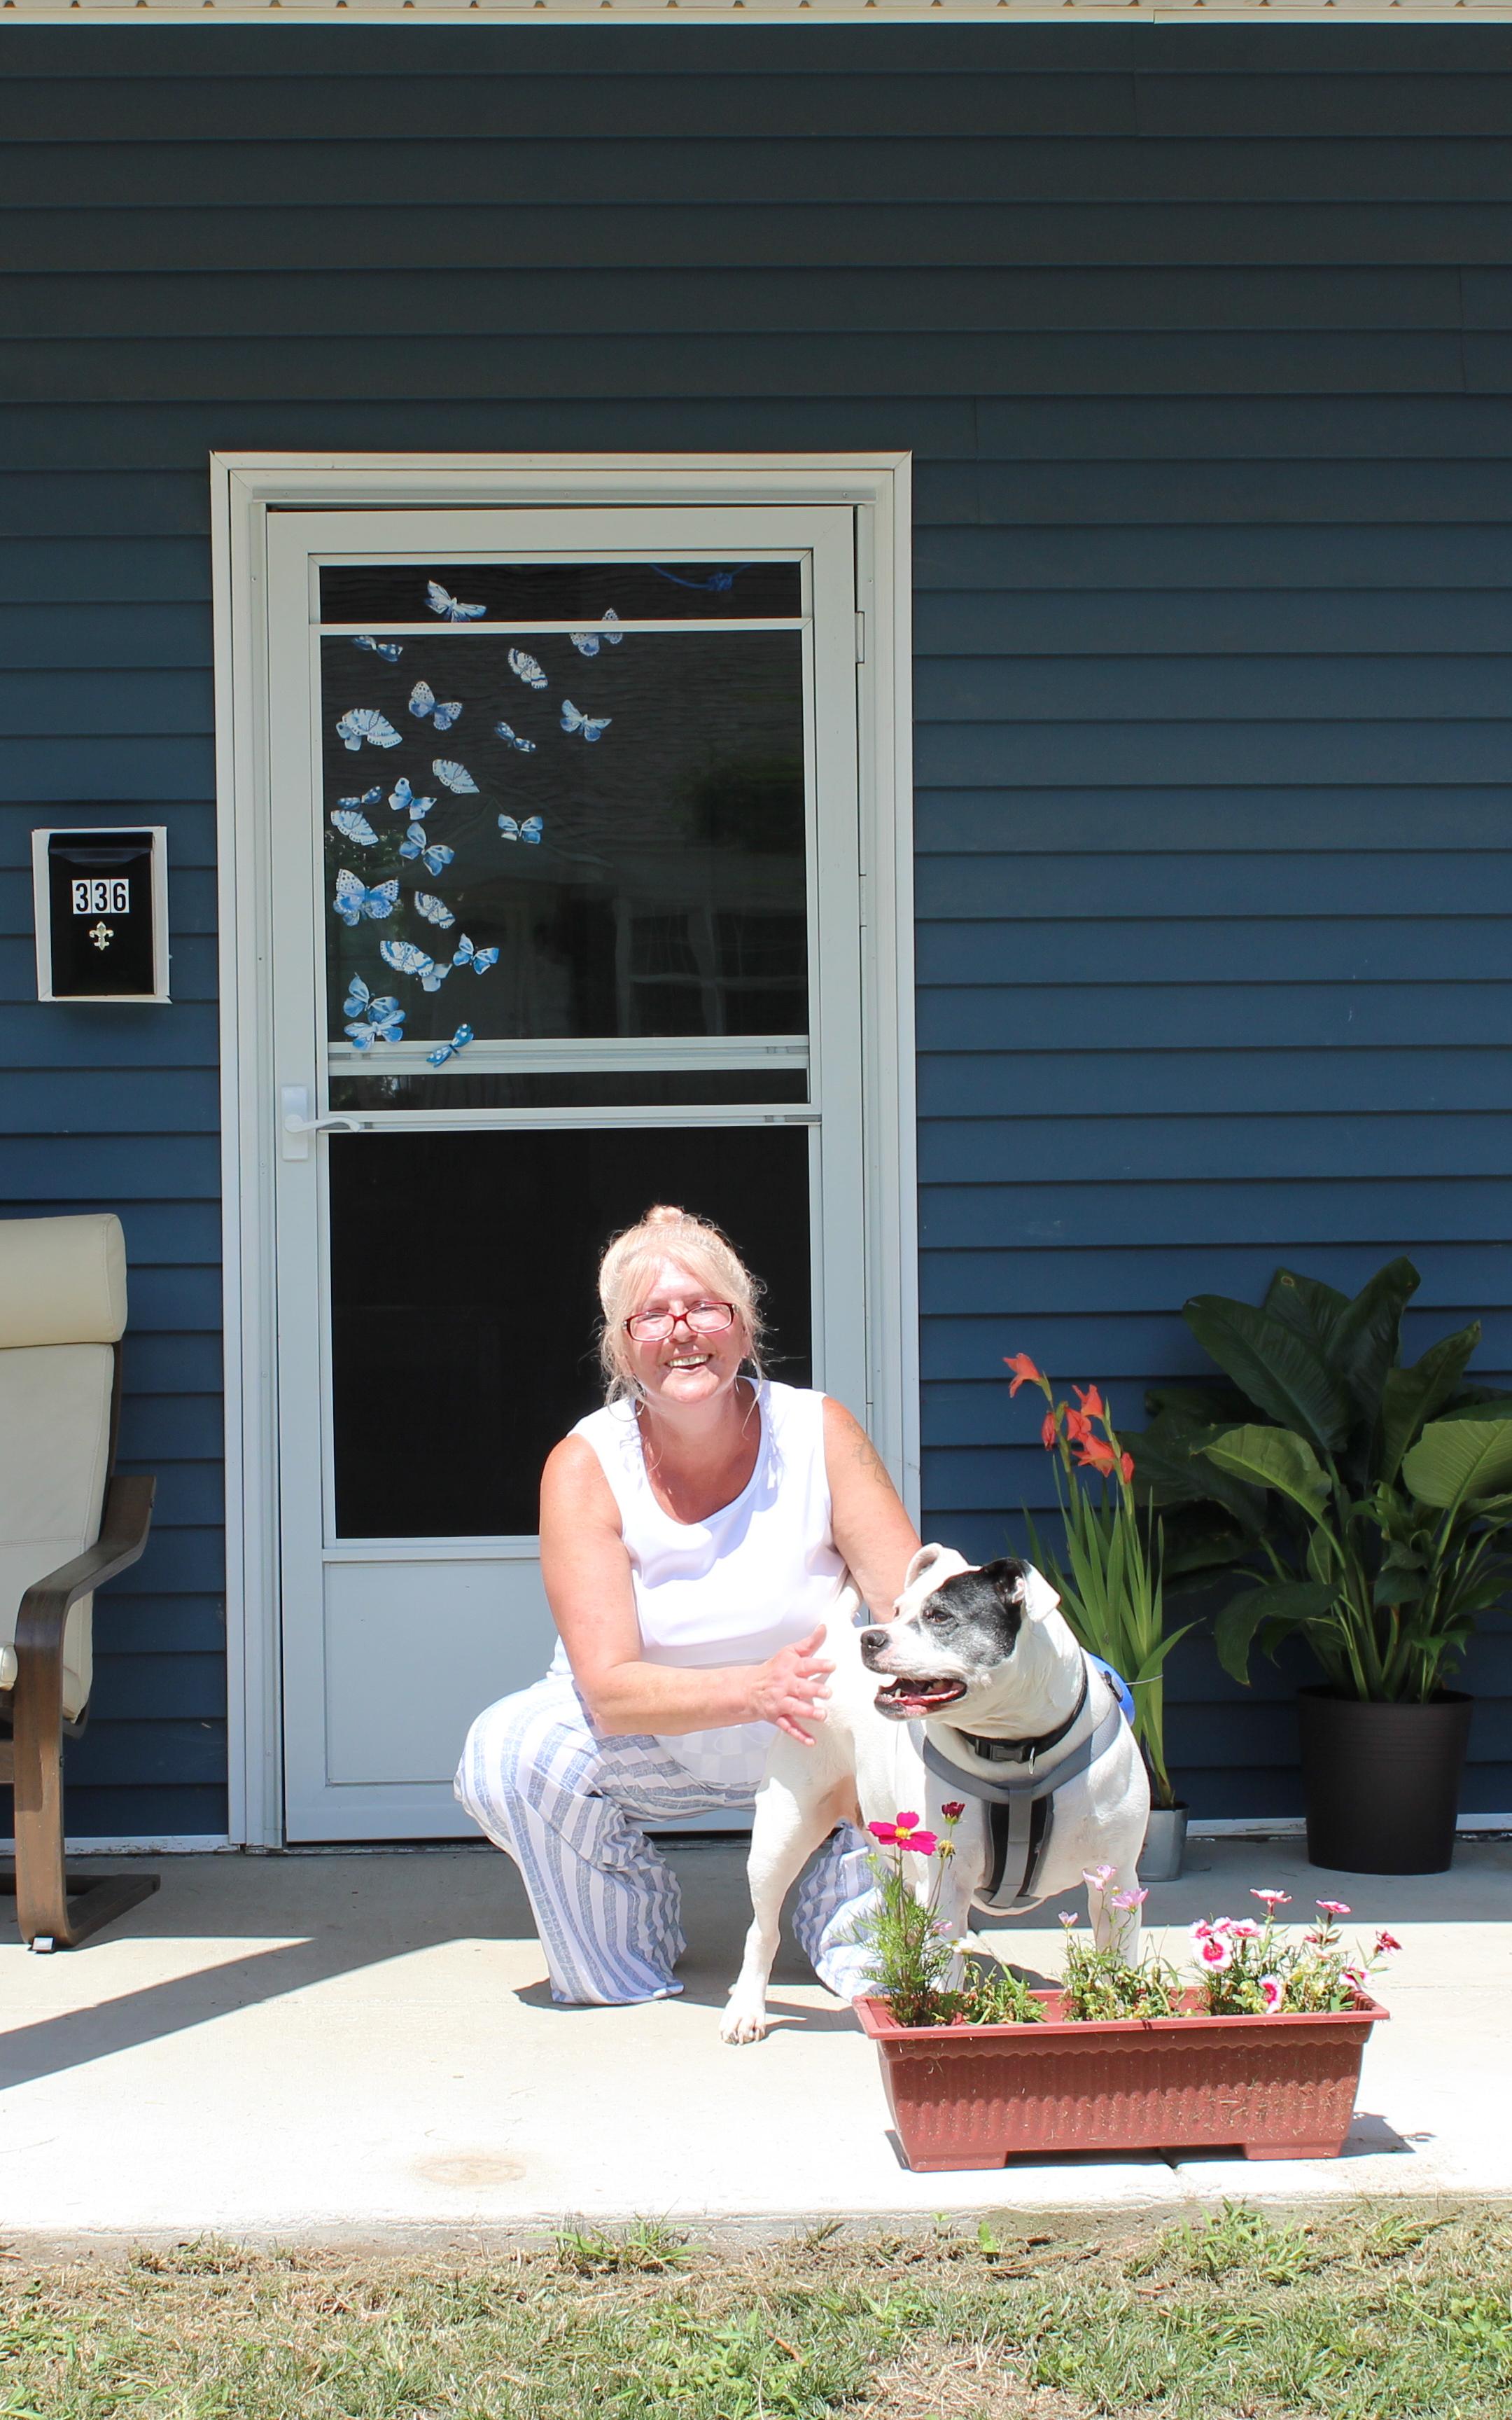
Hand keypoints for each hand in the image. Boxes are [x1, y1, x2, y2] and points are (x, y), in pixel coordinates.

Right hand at [748, 1626, 833, 1745]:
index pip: (805, 1665)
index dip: (818, 1665)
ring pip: (794, 1708)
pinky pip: (789, 1728)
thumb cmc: (774, 1670)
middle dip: (813, 1690)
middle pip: (800, 1687)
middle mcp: (785, 1686)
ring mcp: (780, 1703)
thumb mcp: (789, 1653)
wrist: (748, 1689)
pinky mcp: (778, 1717)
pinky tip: (811, 1741)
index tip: (832, 1665)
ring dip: (808, 1713)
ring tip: (822, 1715)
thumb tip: (824, 1628)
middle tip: (828, 1692)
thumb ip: (809, 1643)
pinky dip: (800, 1736)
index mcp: (789, 1669)